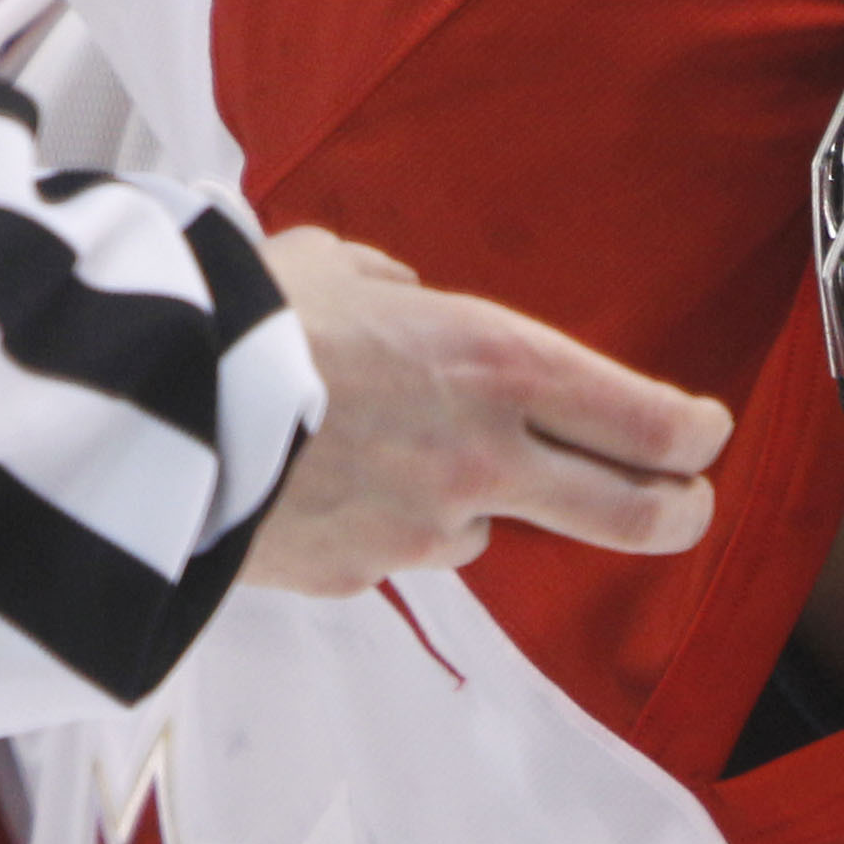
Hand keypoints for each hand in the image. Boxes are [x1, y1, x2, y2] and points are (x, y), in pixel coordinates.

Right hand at [239, 229, 730, 591]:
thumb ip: (391, 290)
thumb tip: (400, 300)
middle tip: (686, 505)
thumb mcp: (333, 266)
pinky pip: (397, 554)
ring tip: (383, 454)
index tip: (702, 433)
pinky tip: (319, 485)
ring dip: (466, 504)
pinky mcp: (364, 577)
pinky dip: (379, 526)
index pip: (648, 419)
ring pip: (486, 530)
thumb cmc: (238, 319)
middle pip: (631, 514)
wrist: (142, 412)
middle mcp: (484, 458)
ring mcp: (426, 530)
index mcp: (496, 364)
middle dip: (676, 512)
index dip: (693, 434)